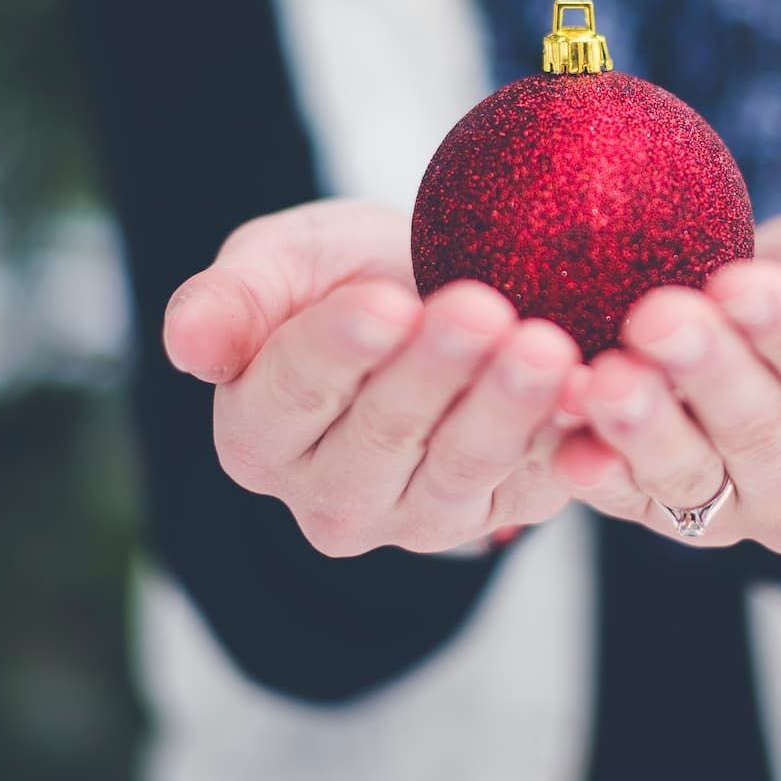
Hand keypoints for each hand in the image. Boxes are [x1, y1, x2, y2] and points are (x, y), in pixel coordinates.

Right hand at [164, 199, 585, 556]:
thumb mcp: (281, 262)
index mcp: (258, 434)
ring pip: (462, 466)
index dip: (339, 349)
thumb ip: (232, 299)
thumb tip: (186, 343)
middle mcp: (329, 496)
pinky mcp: (497, 514)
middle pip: (383, 434)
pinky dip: (566, 440)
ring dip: (507, 407)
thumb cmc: (345, 275)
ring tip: (545, 347)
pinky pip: (533, 481)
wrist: (435, 295)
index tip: (384, 303)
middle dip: (436, 370)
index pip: (292, 393)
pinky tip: (594, 394)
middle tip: (483, 310)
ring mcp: (416, 517)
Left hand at [553, 212, 780, 553]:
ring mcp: (733, 514)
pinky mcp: (658, 514)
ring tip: (607, 380)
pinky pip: (624, 499)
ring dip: (645, 429)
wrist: (750, 308)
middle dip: (708, 372)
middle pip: (761, 435)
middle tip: (659, 316)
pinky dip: (594, 471)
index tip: (739, 284)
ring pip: (690, 477)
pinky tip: (567, 445)